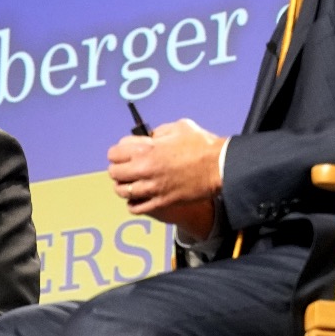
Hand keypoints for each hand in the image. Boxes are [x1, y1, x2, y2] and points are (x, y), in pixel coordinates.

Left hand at [107, 118, 224, 225]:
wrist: (220, 166)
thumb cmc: (203, 145)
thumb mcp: (180, 127)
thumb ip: (160, 132)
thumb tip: (152, 137)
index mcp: (146, 149)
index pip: (114, 153)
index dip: (118, 152)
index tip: (124, 153)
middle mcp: (145, 169)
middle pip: (114, 173)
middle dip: (118, 169)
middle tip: (126, 169)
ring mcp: (153, 188)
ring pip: (123, 192)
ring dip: (124, 187)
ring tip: (131, 184)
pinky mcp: (162, 202)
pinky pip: (136, 208)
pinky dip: (134, 204)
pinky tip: (139, 198)